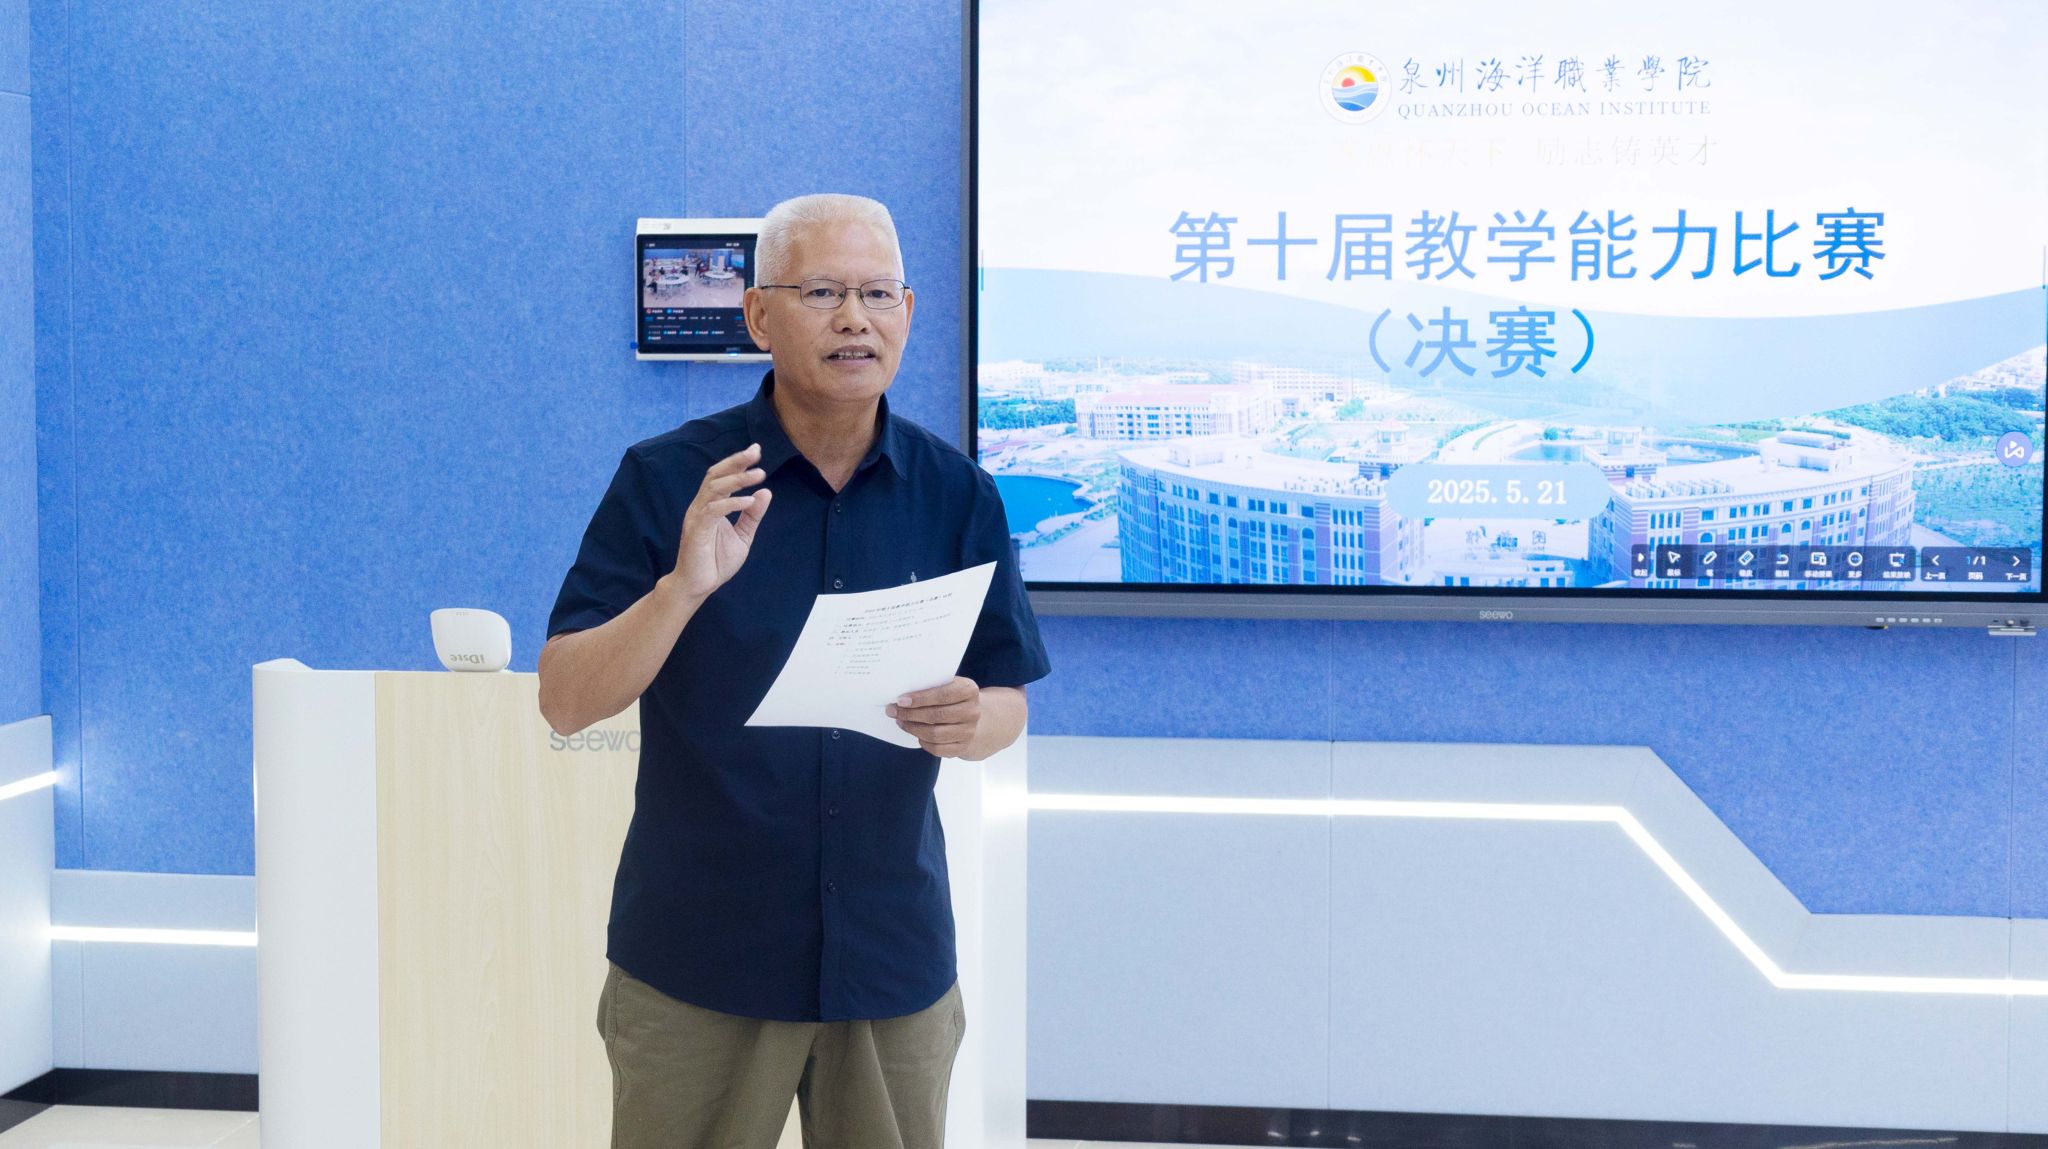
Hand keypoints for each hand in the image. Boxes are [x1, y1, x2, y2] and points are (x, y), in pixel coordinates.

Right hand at [666, 444, 772, 601]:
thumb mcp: (742, 536)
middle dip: (736, 461)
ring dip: (738, 479)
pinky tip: (749, 501)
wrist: (698, 586)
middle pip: (716, 475)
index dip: (738, 462)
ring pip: (714, 488)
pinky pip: (713, 511)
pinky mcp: (696, 530)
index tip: (756, 450)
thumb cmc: (716, 562)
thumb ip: (752, 515)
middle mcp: (702, 506)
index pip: (722, 476)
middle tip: (756, 452)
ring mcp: (697, 517)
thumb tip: (765, 492)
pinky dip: (732, 503)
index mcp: (711, 505)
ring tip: (760, 475)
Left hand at [886, 677, 981, 756]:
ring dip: (913, 728)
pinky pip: (938, 749)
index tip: (901, 700)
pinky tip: (916, 734)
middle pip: (937, 715)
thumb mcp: (948, 684)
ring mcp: (969, 731)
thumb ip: (931, 686)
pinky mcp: (963, 747)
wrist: (973, 717)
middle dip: (911, 714)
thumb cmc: (953, 698)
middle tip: (893, 711)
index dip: (920, 698)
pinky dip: (923, 742)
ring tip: (901, 722)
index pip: (943, 695)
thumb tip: (903, 696)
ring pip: (935, 734)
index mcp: (969, 690)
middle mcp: (972, 711)